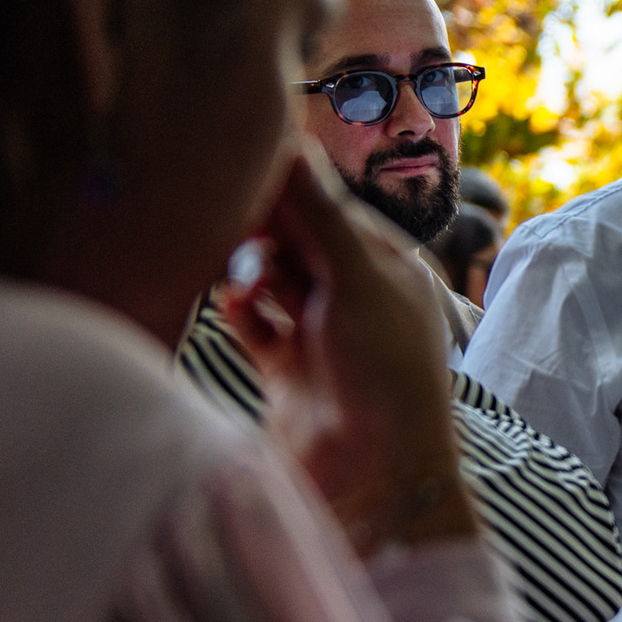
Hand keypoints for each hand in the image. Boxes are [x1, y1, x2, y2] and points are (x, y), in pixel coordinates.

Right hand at [224, 149, 472, 552]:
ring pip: (267, 276)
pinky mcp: (285, 367)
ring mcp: (317, 331)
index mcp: (386, 265)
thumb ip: (320, 216)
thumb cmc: (385, 372)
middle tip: (236, 226)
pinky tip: (234, 305)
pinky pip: (252, 321)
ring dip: (250, 270)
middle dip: (263, 229)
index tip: (243, 170)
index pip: (327, 205)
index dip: (286, 188)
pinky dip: (241, 310)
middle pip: (293, 237)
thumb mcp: (357, 282)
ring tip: (244, 278)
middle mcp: (353, 293)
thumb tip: (291, 145)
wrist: (376, 475)